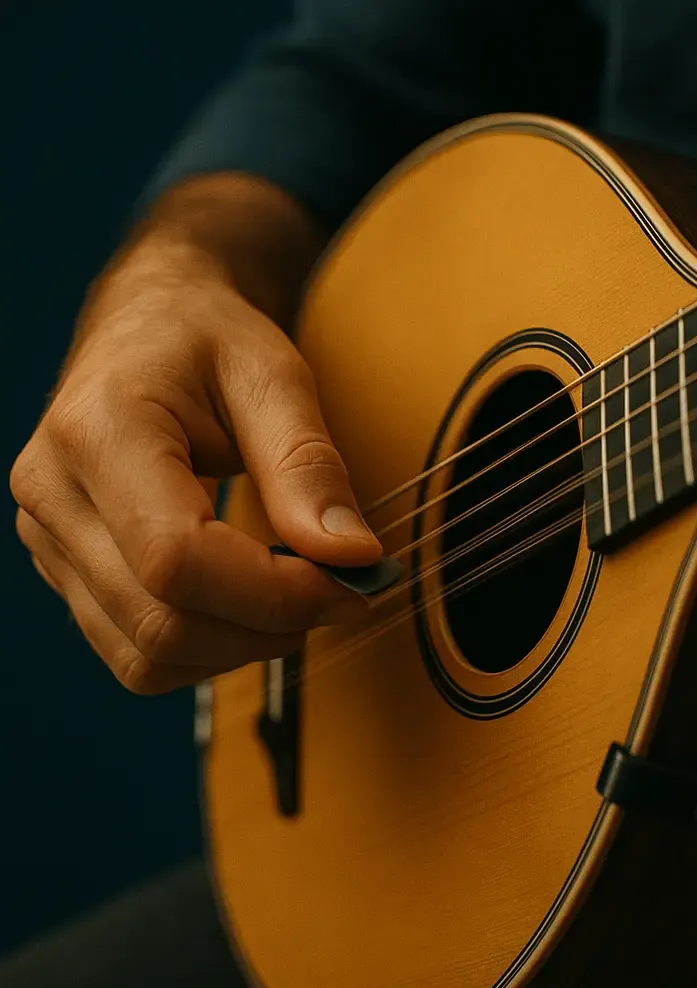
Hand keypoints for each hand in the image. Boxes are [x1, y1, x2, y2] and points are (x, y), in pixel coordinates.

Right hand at [10, 218, 380, 693]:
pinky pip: (136, 656)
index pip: (177, 559)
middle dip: (269, 626)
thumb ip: (308, 466)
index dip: (274, 593)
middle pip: (162, 622)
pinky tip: (251, 605)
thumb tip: (351, 556)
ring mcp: (50, 541)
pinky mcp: (68, 572)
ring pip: (147, 657)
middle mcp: (55, 495)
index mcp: (100, 432)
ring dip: (242, 647)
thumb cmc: (207, 339)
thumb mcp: (273, 377)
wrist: (148, 326)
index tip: (351, 582)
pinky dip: (208, 651)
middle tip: (342, 592)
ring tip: (298, 593)